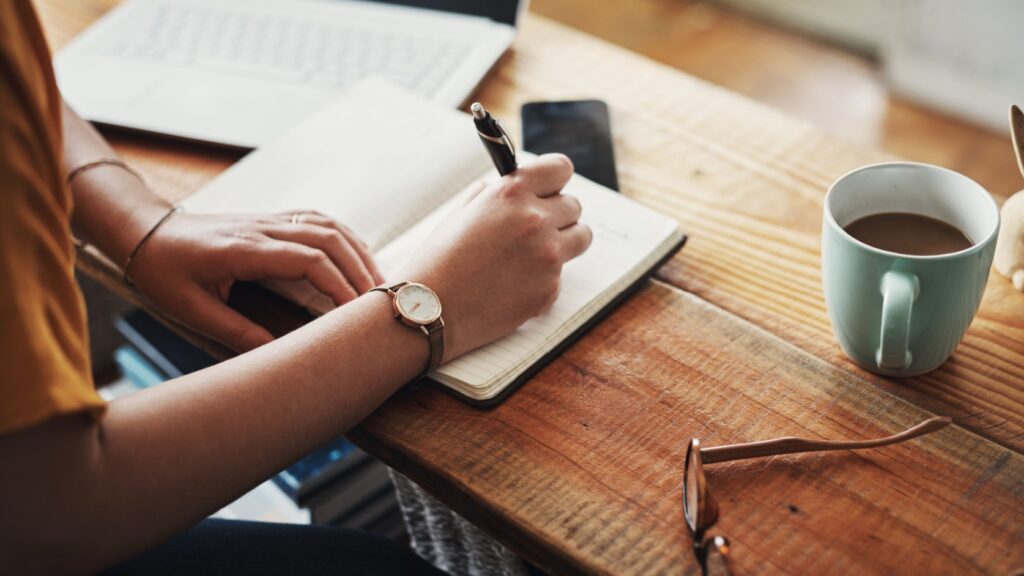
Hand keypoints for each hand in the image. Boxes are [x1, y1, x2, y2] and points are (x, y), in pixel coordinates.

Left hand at [128, 211, 383, 350]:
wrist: (144, 232)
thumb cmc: (163, 271)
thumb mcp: (190, 309)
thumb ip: (235, 332)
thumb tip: (276, 358)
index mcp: (243, 249)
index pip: (308, 260)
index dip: (338, 284)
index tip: (355, 313)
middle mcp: (261, 228)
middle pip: (328, 238)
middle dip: (359, 269)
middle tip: (379, 301)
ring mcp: (268, 219)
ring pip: (327, 225)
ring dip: (357, 251)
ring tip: (377, 281)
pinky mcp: (270, 218)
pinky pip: (317, 219)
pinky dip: (344, 236)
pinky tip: (356, 255)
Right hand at [396, 154, 591, 360]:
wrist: (427, 311)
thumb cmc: (437, 261)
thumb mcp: (460, 213)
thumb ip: (492, 196)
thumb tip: (514, 190)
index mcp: (511, 193)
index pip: (561, 169)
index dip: (555, 179)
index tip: (551, 187)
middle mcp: (535, 221)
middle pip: (574, 206)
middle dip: (558, 214)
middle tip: (536, 227)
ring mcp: (547, 257)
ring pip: (580, 238)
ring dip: (563, 242)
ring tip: (535, 253)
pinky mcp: (549, 290)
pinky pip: (560, 275)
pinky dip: (543, 278)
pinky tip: (513, 285)